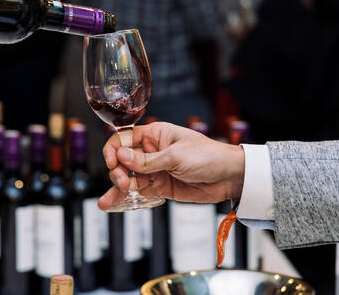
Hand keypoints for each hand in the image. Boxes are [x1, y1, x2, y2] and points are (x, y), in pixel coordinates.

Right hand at [98, 122, 244, 210]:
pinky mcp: (159, 187)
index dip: (114, 149)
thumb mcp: (176, 157)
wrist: (230, 177)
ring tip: (108, 201)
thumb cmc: (208, 156)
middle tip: (124, 184)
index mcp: (155, 134)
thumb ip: (148, 160)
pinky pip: (137, 192)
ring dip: (115, 188)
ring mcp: (154, 170)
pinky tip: (111, 204)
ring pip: (126, 177)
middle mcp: (151, 151)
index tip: (112, 162)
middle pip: (121, 159)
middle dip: (117, 172)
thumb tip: (121, 156)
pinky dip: (123, 198)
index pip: (124, 138)